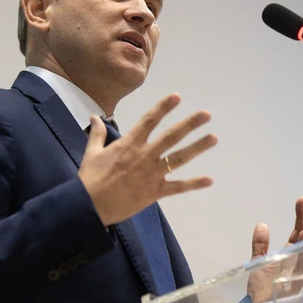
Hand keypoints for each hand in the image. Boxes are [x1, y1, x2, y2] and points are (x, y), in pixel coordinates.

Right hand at [79, 93, 216, 225]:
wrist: (90, 206)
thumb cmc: (90, 179)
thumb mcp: (92, 153)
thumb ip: (97, 134)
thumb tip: (94, 117)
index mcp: (129, 144)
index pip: (149, 120)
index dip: (164, 107)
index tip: (177, 97)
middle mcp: (144, 156)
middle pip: (171, 136)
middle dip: (190, 124)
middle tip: (206, 115)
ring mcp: (151, 174)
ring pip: (178, 158)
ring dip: (197, 147)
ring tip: (213, 138)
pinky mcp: (155, 192)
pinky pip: (177, 187)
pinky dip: (193, 184)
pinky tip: (209, 180)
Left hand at [246, 196, 302, 302]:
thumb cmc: (260, 288)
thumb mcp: (258, 261)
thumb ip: (260, 245)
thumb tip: (262, 224)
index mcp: (290, 254)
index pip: (298, 230)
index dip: (300, 215)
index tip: (302, 199)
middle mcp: (297, 259)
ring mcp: (298, 269)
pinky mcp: (296, 279)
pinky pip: (302, 260)